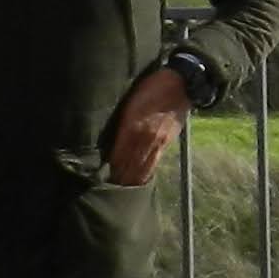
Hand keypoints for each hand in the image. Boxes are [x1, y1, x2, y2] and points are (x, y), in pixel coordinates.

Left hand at [105, 65, 189, 188]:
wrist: (182, 83)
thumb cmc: (151, 86)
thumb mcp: (129, 101)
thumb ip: (120, 123)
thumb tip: (110, 141)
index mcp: (133, 127)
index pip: (118, 156)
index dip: (108, 170)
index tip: (96, 181)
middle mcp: (145, 139)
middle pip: (129, 166)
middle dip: (118, 180)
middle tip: (106, 194)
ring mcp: (158, 142)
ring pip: (142, 168)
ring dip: (131, 181)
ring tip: (120, 193)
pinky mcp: (166, 142)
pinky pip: (154, 163)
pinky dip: (144, 174)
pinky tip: (139, 181)